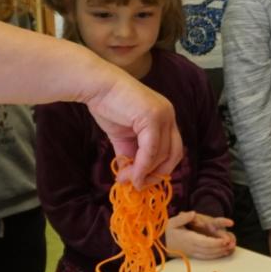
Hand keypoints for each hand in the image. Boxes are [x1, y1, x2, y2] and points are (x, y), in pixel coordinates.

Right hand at [89, 66, 182, 186]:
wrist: (96, 86)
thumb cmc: (108, 106)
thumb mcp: (123, 137)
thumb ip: (131, 155)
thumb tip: (132, 179)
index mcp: (165, 119)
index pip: (172, 151)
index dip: (158, 170)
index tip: (140, 181)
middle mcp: (169, 116)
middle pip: (174, 154)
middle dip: (155, 174)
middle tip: (136, 185)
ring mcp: (164, 115)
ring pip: (162, 154)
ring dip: (144, 173)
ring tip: (124, 178)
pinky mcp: (153, 116)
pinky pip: (152, 149)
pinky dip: (142, 166)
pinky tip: (130, 174)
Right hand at [165, 211, 236, 259]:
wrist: (160, 243)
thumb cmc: (166, 231)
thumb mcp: (172, 222)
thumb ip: (183, 218)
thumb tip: (193, 213)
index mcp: (188, 239)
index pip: (205, 242)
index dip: (216, 243)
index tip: (225, 240)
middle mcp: (191, 248)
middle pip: (209, 250)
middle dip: (221, 248)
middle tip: (232, 244)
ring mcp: (192, 253)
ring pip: (208, 255)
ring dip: (219, 253)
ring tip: (230, 249)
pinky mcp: (192, 255)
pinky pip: (205, 257)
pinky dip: (214, 256)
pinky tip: (221, 254)